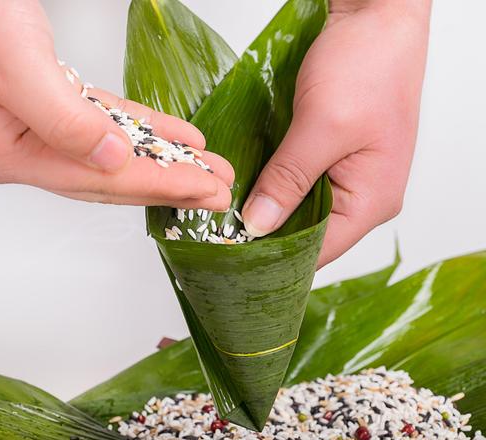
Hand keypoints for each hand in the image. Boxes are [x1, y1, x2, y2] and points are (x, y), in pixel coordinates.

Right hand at [0, 0, 233, 209]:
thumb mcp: (16, 67)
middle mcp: (18, 153)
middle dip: (167, 182)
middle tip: (217, 191)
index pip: (96, 179)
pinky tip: (172, 137)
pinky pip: (101, 125)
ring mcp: (29, 133)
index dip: (157, 182)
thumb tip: (113, 159)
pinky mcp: (42, 108)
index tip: (204, 189)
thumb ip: (65, 122)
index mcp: (4, 155)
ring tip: (205, 169)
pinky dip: (138, 130)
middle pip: (107, 178)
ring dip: (160, 160)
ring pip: (109, 156)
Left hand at [242, 1, 430, 266]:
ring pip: (299, 209)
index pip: (320, 251)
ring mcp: (346, 175)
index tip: (232, 258)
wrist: (376, 17)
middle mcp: (362, 196)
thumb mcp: (322, 126)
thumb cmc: (366, 66)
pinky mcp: (330, 156)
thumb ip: (289, 180)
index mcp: (372, 200)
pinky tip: (244, 185)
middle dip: (266, 234)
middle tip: (220, 234)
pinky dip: (271, 184)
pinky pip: (297, 183)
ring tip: (225, 213)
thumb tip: (258, 225)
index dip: (276, 258)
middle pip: (308, 234)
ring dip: (266, 208)